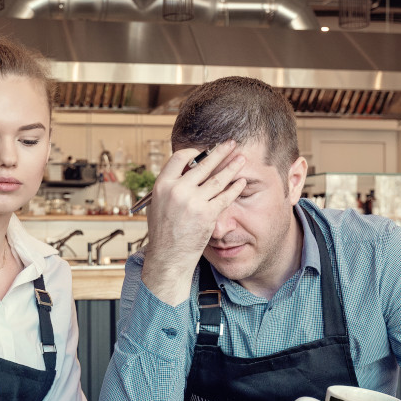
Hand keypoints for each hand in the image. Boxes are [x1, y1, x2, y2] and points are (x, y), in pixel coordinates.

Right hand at [141, 142, 247, 305]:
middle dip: (220, 151)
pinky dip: (235, 188)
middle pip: (203, 164)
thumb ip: (169, 186)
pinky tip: (241, 182)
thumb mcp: (158, 204)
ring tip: (241, 158)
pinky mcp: (207, 215)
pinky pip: (225, 197)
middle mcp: (177, 190)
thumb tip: (183, 170)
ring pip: (218, 179)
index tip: (205, 150)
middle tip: (231, 143)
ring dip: (232, 166)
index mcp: (162, 185)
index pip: (180, 157)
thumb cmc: (163, 231)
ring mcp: (193, 202)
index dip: (194, 151)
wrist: (168, 257)